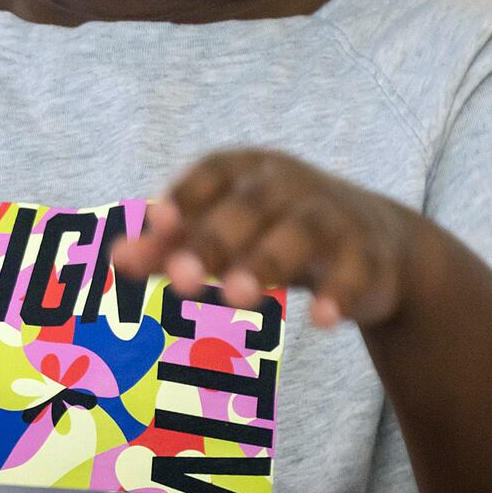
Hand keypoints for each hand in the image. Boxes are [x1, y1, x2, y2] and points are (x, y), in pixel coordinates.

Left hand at [113, 150, 427, 329]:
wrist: (376, 240)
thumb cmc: (274, 229)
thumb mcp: (225, 229)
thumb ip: (171, 245)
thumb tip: (115, 259)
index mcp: (245, 170)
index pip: (209, 175)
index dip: (183, 195)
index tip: (156, 220)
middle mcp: (287, 184)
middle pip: (247, 206)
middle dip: (212, 240)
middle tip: (177, 279)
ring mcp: (331, 215)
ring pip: (299, 232)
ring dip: (265, 262)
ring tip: (234, 297)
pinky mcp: (367, 253)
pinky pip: (354, 270)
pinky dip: (338, 293)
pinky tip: (321, 321)